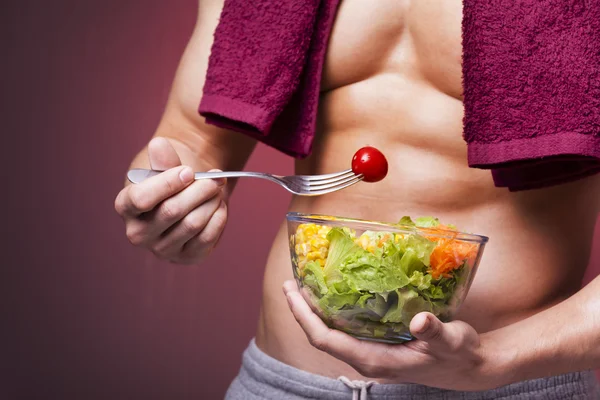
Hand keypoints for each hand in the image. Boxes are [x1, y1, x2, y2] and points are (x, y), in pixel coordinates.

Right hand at [115, 137, 227, 263]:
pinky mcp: (186, 257)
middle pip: (172, 211)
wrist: (188, 193)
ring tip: (218, 189)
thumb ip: (162, 158)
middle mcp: (138, 233)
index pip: (141, 199)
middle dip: (198, 191)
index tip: (189, 171)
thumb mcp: (164, 163)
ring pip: (192, 224)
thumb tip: (159, 145)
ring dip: (211, 202)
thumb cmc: (172, 176)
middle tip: (215, 179)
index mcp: (125, 206)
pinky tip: (220, 206)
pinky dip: (218, 218)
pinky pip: (207, 238)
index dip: (167, 184)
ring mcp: (161, 249)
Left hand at [283, 281, 501, 390]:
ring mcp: (371, 353)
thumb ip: (435, 332)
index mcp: (375, 360)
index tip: (292, 292)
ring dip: (315, 311)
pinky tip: (336, 294)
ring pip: (332, 333)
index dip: (305, 317)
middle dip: (303, 310)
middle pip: (322, 335)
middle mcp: (367, 359)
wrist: (471, 368)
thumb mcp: (451, 341)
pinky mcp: (378, 346)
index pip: (326, 340)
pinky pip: (346, 330)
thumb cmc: (460, 355)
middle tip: (290, 281)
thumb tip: (420, 321)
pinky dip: (334, 311)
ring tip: (305, 285)